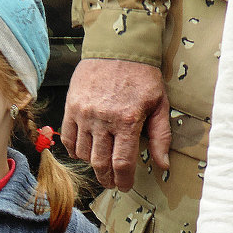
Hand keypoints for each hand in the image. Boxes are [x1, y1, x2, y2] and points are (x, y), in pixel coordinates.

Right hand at [60, 58, 170, 190]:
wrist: (117, 46)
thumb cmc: (142, 76)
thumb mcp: (160, 104)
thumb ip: (161, 136)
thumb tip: (163, 165)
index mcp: (127, 120)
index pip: (122, 163)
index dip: (123, 180)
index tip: (124, 185)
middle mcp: (103, 120)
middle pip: (101, 163)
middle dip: (107, 178)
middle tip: (112, 182)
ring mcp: (84, 114)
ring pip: (84, 153)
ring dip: (93, 164)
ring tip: (101, 163)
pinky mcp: (71, 107)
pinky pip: (68, 138)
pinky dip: (75, 150)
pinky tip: (84, 152)